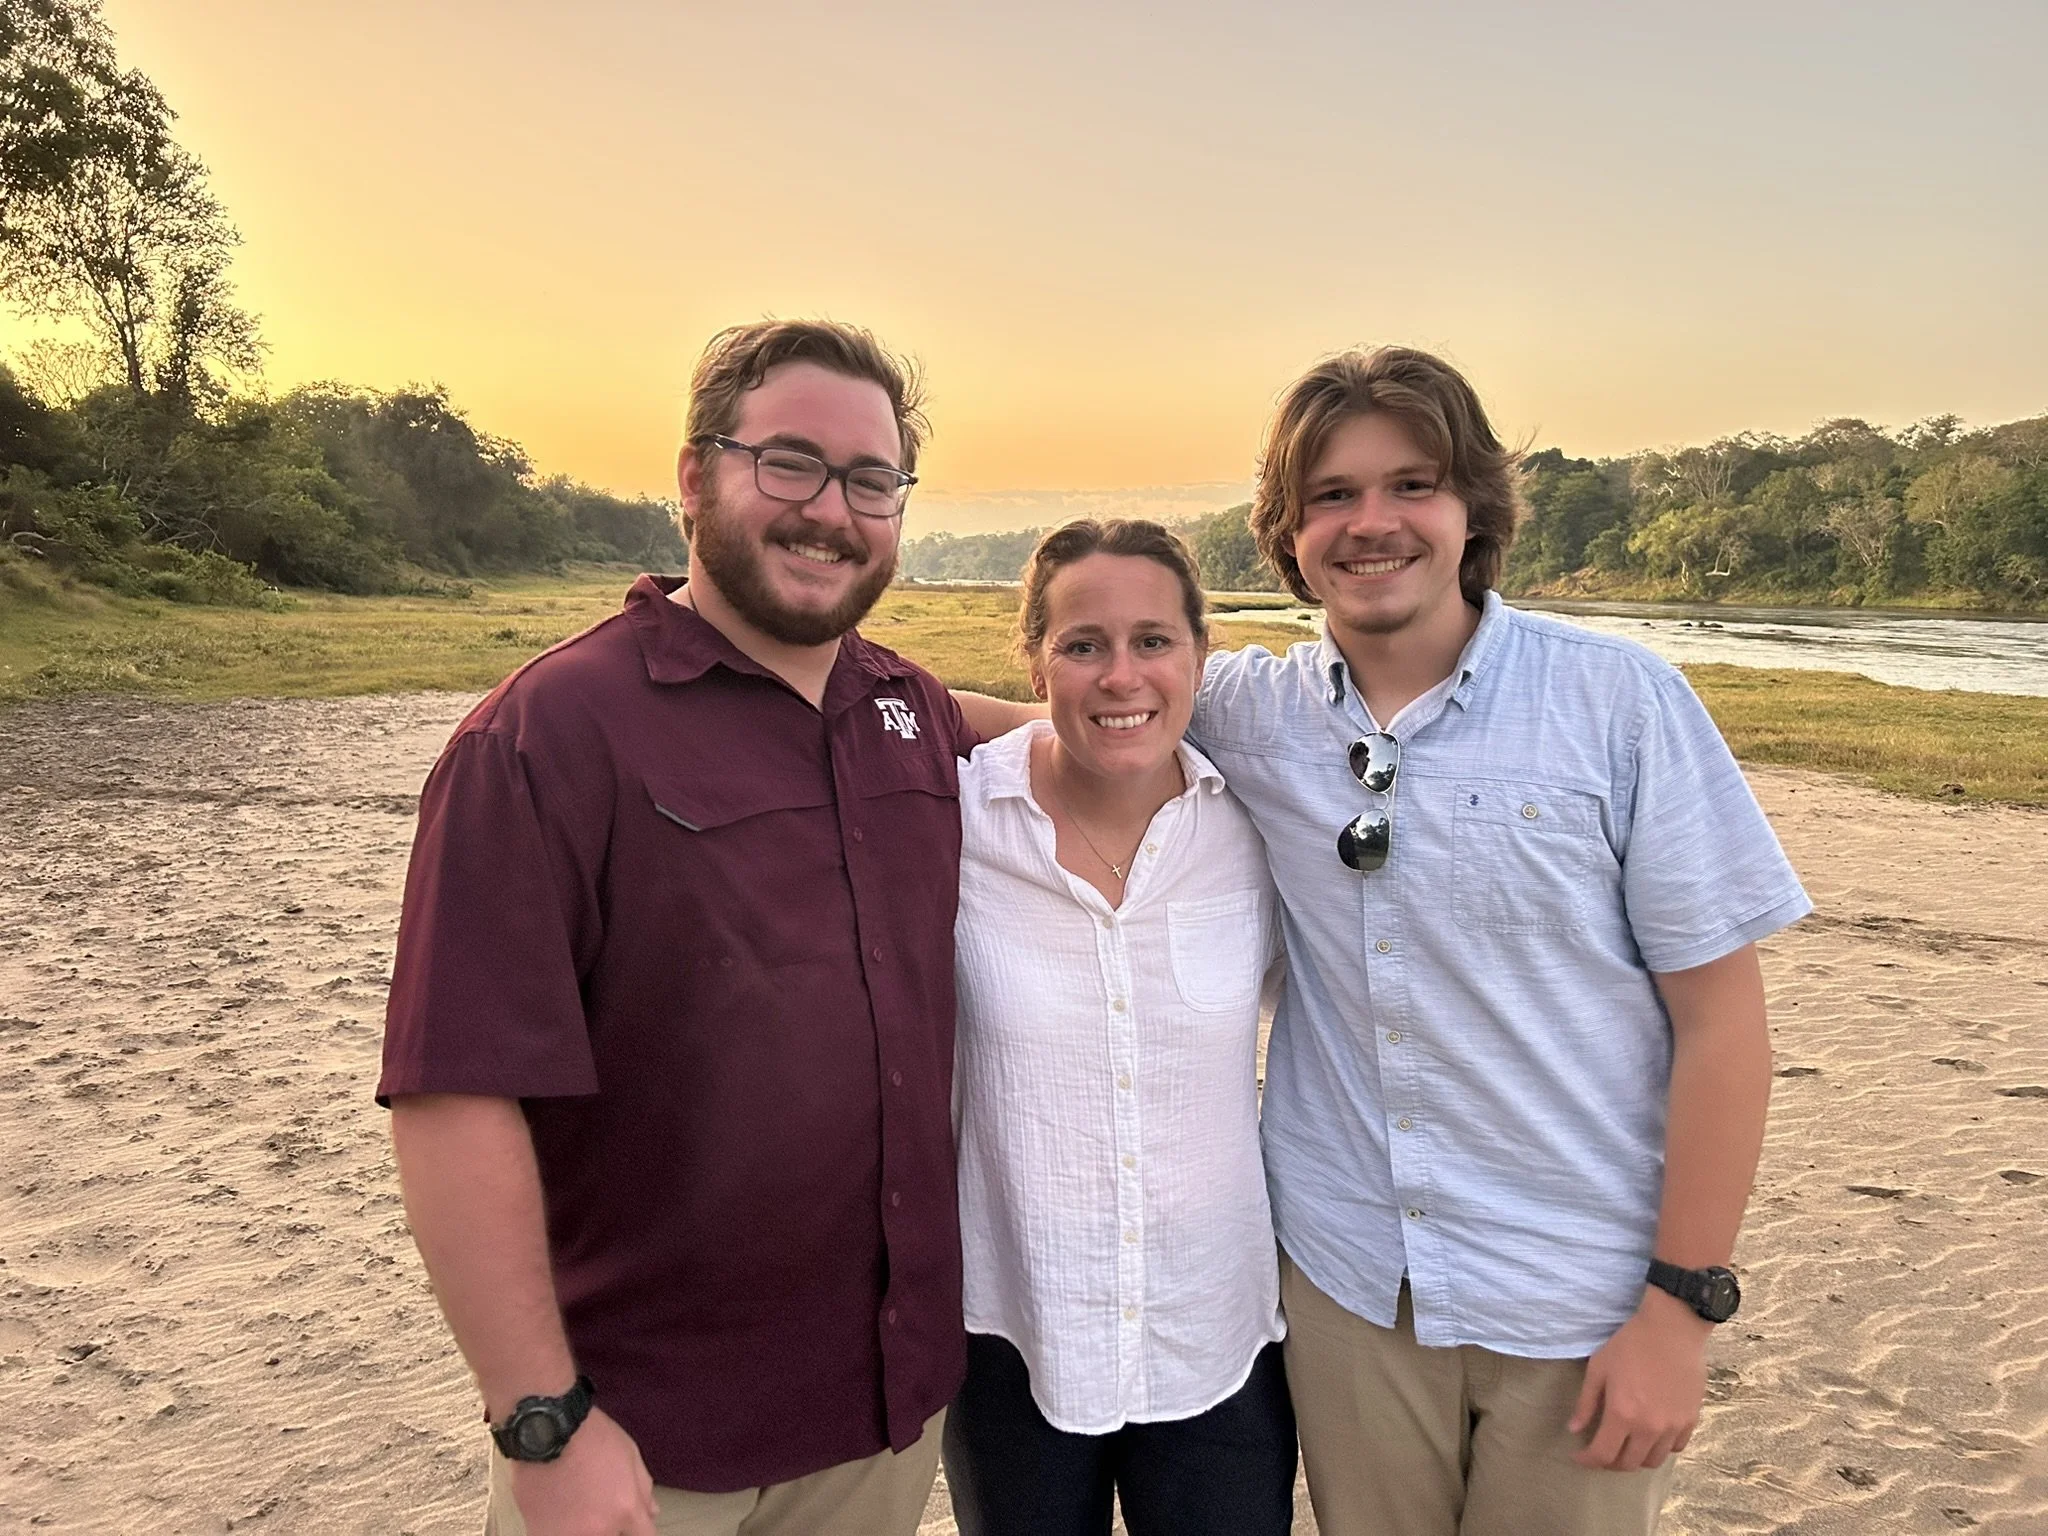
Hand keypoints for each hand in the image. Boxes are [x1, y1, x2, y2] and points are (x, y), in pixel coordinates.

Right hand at [508, 1407, 659, 1535]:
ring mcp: (567, 1535)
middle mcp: (599, 1530)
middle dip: (610, 1527)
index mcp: (625, 1510)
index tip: (628, 1522)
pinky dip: (558, 1528)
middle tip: (598, 1505)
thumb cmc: (592, 1436)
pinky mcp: (539, 1533)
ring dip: (583, 1527)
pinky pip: (556, 1535)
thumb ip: (643, 1488)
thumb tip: (651, 1513)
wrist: (546, 1429)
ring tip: (574, 1503)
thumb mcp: (630, 1454)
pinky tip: (554, 1508)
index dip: (636, 1530)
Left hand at [1568, 1290, 1710, 1471]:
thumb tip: (1573, 1428)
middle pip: (1629, 1464)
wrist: (1671, 1329)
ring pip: (1654, 1461)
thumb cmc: (1630, 1344)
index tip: (1579, 1456)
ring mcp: (1673, 1426)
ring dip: (1636, 1458)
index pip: (1603, 1454)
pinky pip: (1676, 1447)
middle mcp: (1649, 1428)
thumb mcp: (1599, 1369)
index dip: (1588, 1460)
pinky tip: (1651, 1435)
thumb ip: (1586, 1403)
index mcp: (1622, 1414)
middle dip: (1610, 1462)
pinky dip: (1661, 1448)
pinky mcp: (1691, 1419)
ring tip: (1625, 1445)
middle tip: (1600, 1450)